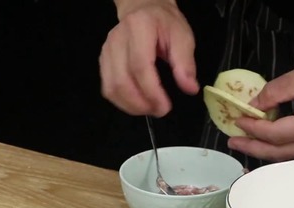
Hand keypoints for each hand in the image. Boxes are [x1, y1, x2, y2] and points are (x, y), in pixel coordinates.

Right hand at [99, 0, 197, 116]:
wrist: (144, 9)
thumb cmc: (165, 23)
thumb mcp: (183, 37)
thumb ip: (186, 63)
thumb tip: (190, 89)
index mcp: (139, 28)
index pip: (140, 66)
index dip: (151, 91)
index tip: (166, 106)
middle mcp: (117, 39)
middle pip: (121, 81)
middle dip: (141, 104)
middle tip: (160, 111)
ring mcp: (107, 51)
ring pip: (111, 88)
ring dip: (131, 106)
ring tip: (150, 109)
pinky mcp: (103, 61)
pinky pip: (108, 88)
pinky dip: (123, 102)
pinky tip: (138, 104)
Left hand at [229, 54, 293, 160]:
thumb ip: (278, 90)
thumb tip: (255, 104)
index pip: (275, 134)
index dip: (253, 128)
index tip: (237, 119)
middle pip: (279, 153)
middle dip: (253, 149)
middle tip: (232, 143)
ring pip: (288, 154)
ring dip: (265, 149)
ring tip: (246, 142)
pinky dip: (280, 145)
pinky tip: (270, 137)